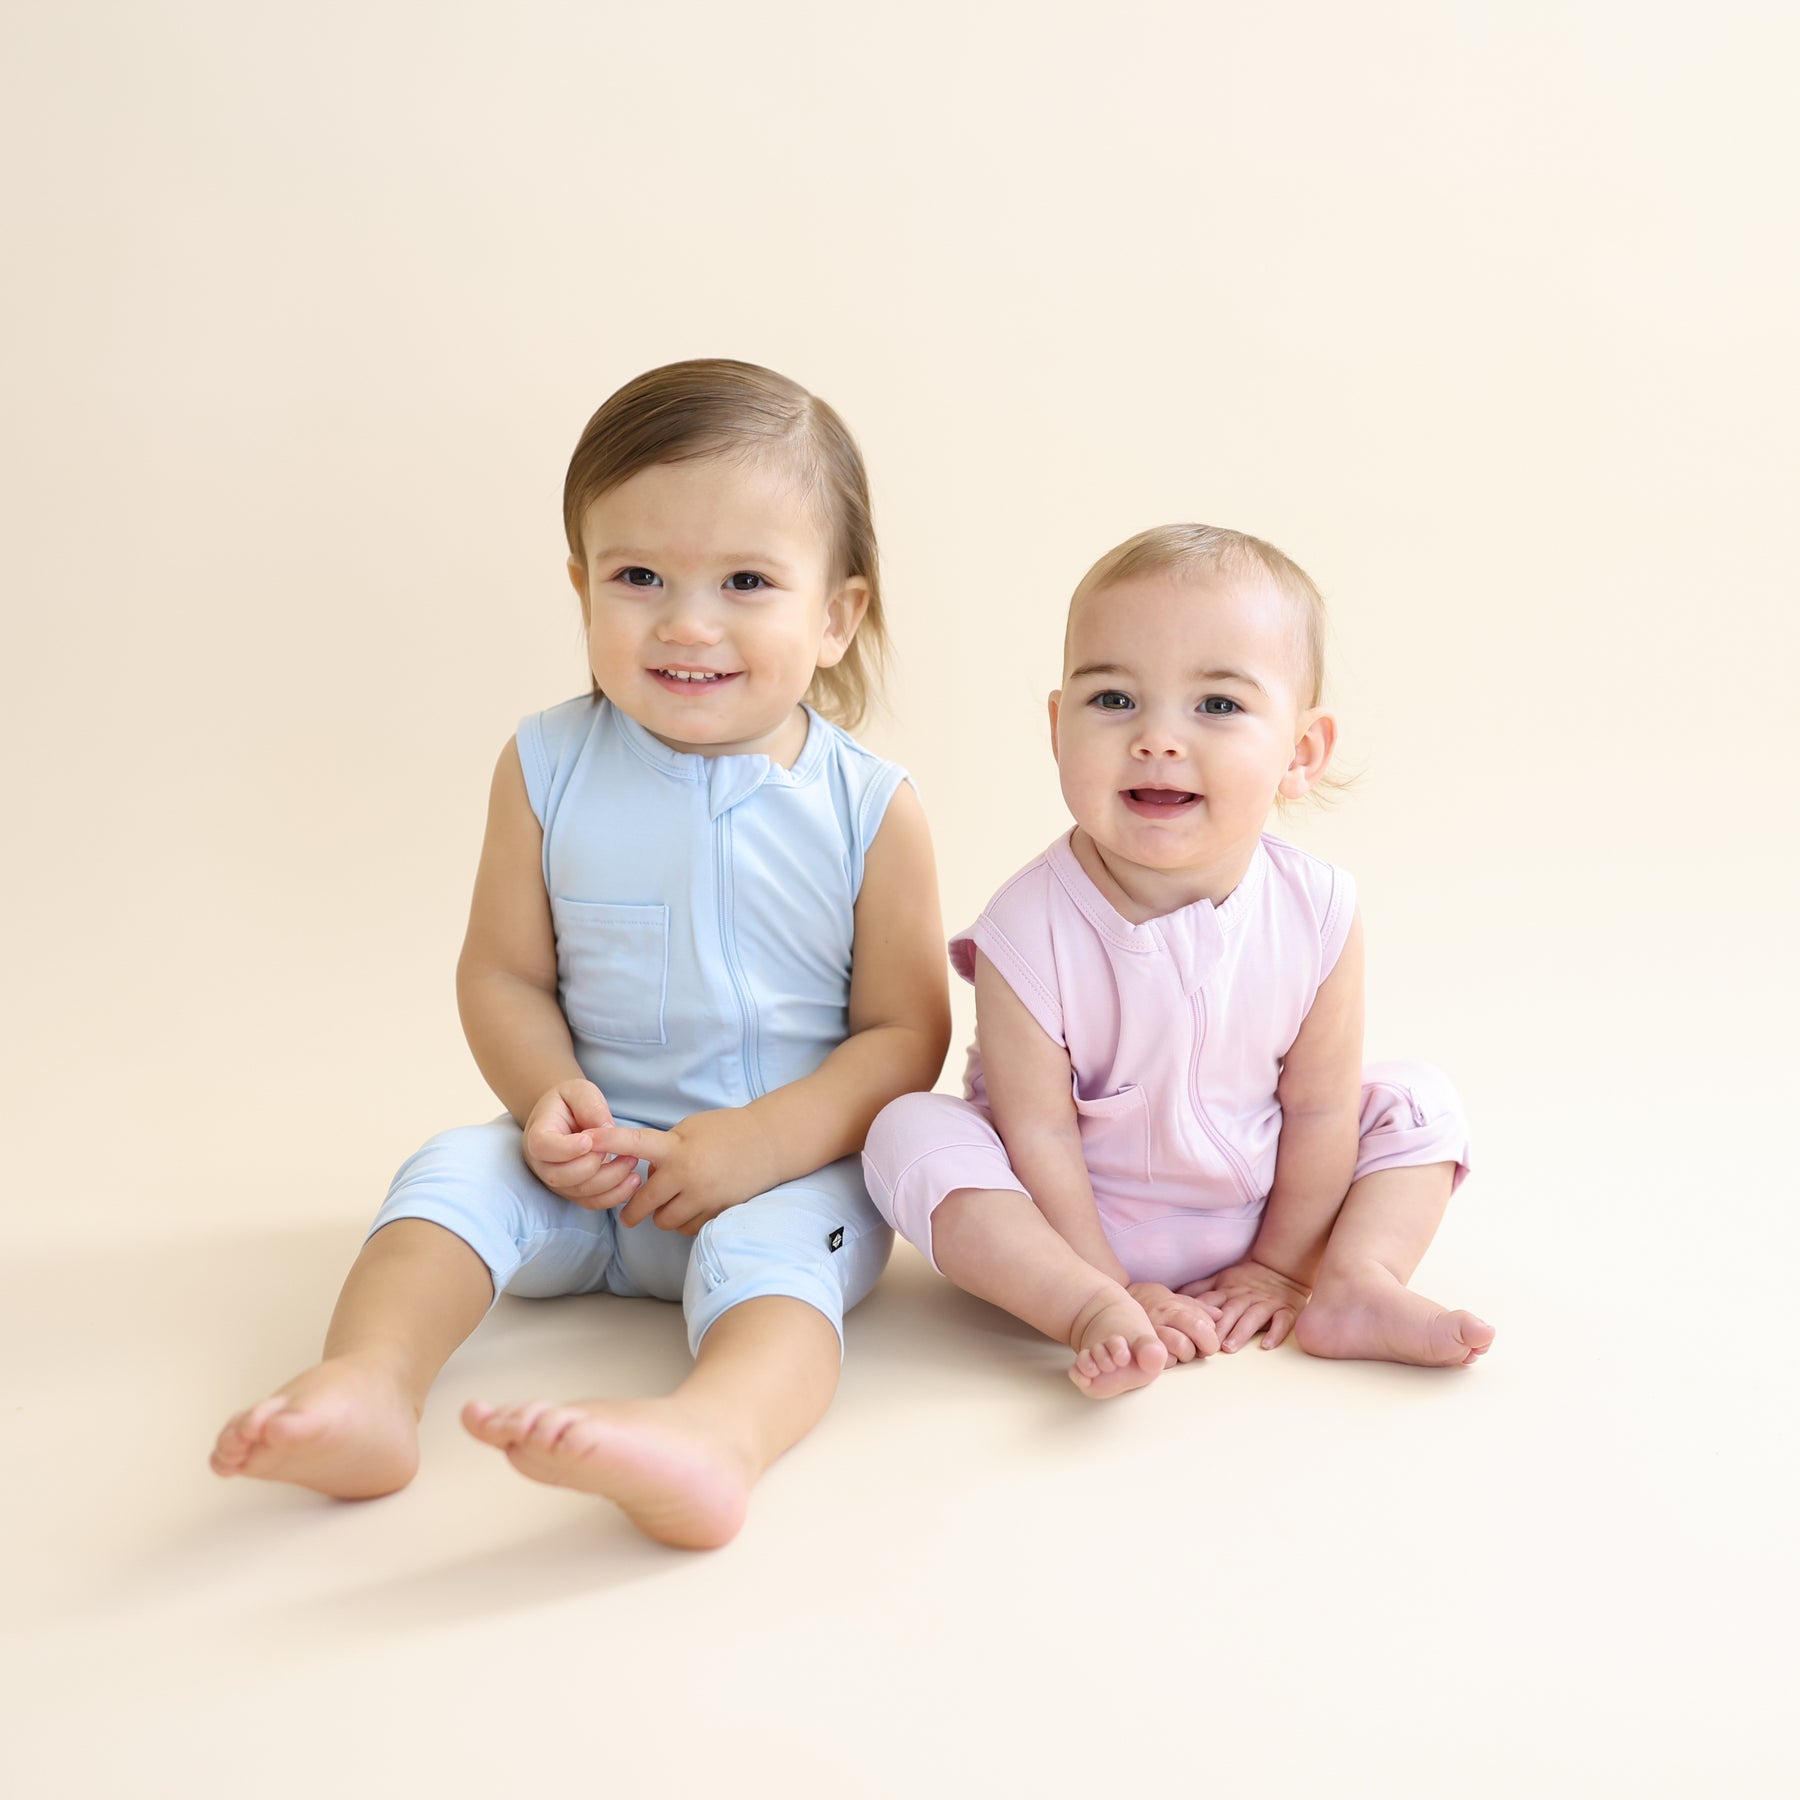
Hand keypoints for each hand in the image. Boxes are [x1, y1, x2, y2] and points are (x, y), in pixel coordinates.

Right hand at [522, 1079, 642, 1210]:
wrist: (566, 1117)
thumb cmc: (571, 1102)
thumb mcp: (579, 1091)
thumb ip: (590, 1106)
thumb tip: (606, 1129)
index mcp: (537, 1134)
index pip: (543, 1147)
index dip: (566, 1148)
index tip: (589, 1140)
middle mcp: (541, 1163)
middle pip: (560, 1176)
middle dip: (593, 1165)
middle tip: (618, 1149)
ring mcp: (556, 1181)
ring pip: (578, 1192)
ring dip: (609, 1180)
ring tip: (631, 1161)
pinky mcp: (573, 1191)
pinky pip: (591, 1202)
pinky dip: (614, 1196)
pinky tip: (633, 1181)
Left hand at [592, 1108, 777, 1234]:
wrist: (768, 1143)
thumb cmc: (726, 1130)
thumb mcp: (689, 1129)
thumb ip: (664, 1149)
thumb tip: (647, 1176)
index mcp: (677, 1148)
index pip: (636, 1143)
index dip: (610, 1141)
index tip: (589, 1139)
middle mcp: (687, 1174)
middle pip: (645, 1204)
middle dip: (633, 1211)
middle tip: (629, 1216)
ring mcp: (704, 1196)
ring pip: (666, 1222)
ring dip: (662, 1216)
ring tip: (671, 1204)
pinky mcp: (718, 1211)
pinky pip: (689, 1228)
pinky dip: (684, 1222)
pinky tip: (691, 1208)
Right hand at [1127, 1282, 1221, 1362]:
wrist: (1113, 1304)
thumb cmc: (1149, 1302)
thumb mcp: (1174, 1297)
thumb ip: (1197, 1307)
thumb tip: (1219, 1315)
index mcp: (1173, 1307)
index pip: (1202, 1323)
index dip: (1211, 1336)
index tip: (1209, 1340)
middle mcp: (1162, 1319)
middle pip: (1193, 1335)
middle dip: (1201, 1347)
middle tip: (1200, 1349)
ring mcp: (1150, 1334)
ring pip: (1179, 1350)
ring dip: (1185, 1355)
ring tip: (1182, 1352)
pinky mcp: (1140, 1350)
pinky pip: (1162, 1362)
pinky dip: (1168, 1362)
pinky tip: (1166, 1356)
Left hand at [1181, 1259, 1309, 1350]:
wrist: (1281, 1268)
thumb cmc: (1246, 1279)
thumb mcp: (1220, 1279)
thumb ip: (1199, 1289)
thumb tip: (1173, 1296)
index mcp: (1228, 1291)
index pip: (1211, 1303)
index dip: (1199, 1316)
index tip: (1187, 1332)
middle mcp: (1245, 1297)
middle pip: (1229, 1312)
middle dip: (1217, 1328)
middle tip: (1205, 1346)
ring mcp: (1266, 1304)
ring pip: (1252, 1318)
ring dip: (1240, 1332)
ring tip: (1229, 1347)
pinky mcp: (1285, 1310)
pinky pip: (1282, 1321)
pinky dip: (1275, 1333)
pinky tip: (1266, 1345)